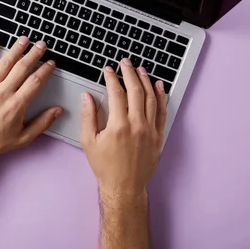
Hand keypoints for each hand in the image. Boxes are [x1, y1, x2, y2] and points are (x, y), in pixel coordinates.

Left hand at [0, 35, 63, 162]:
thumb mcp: (23, 138)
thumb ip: (42, 123)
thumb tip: (58, 111)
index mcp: (16, 105)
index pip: (35, 81)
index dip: (46, 70)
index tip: (51, 63)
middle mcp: (3, 93)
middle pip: (22, 68)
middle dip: (34, 54)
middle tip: (41, 45)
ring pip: (5, 62)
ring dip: (16, 49)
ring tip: (24, 39)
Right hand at [80, 58, 166, 201]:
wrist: (124, 186)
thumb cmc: (105, 166)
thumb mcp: (88, 141)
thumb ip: (88, 116)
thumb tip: (86, 96)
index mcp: (118, 126)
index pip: (117, 93)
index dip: (112, 78)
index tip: (108, 69)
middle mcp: (137, 125)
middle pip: (136, 91)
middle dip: (129, 73)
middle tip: (125, 62)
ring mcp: (150, 130)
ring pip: (151, 98)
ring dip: (146, 80)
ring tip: (140, 69)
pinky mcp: (158, 136)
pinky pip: (162, 111)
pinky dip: (161, 96)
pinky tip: (158, 86)